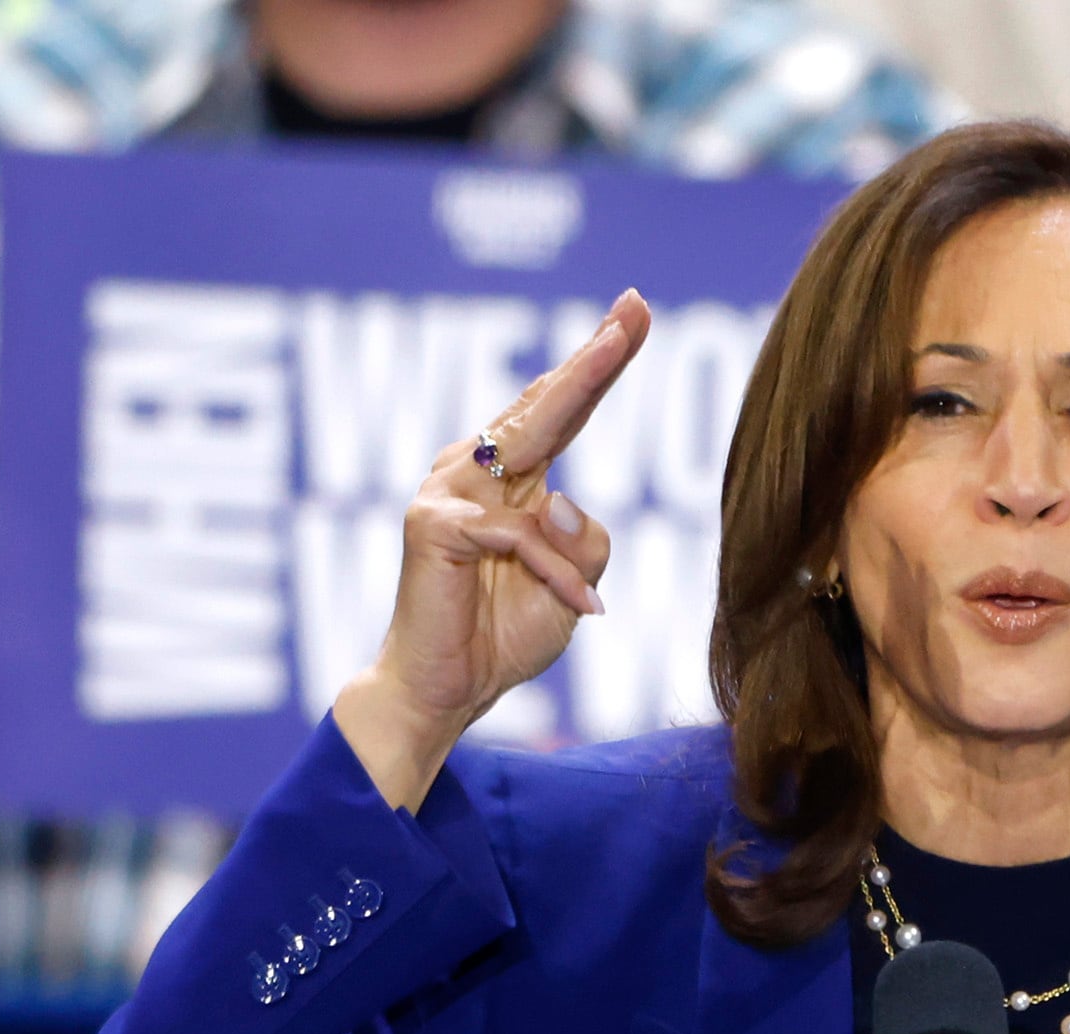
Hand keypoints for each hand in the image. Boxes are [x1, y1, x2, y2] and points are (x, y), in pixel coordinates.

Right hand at [334, 289, 650, 808]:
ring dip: (577, 432)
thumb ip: (586, 541)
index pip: (564, 411)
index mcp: (515, 478)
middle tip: (634, 308)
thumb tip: (562, 497)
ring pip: (529, 454)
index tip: (636, 312)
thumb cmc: (508, 631)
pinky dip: (555, 574)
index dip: (599, 363)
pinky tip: (583, 608)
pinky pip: (517, 537)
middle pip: (543, 405)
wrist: (450, 689)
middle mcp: (477, 470)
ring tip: (612, 381)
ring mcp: (448, 490)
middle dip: (592, 357)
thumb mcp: (578, 585)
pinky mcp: (433, 526)